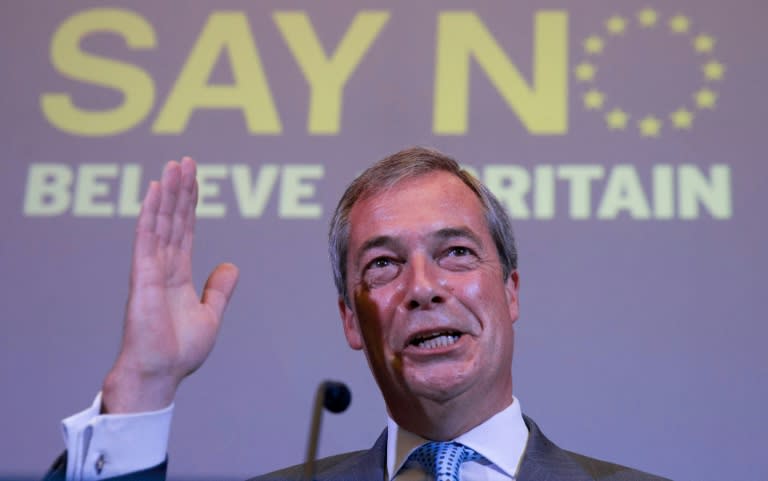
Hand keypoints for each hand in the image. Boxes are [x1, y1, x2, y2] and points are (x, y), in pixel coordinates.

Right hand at [102, 158, 238, 412]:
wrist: (161, 373)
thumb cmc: (180, 351)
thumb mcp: (211, 314)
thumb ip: (219, 289)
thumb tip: (232, 266)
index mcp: (178, 275)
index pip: (186, 231)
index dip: (190, 204)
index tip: (194, 180)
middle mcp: (163, 266)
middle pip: (173, 220)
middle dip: (180, 190)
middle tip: (185, 160)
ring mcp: (151, 269)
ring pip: (160, 222)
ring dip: (167, 193)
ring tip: (173, 165)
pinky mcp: (143, 277)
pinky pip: (146, 238)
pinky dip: (150, 213)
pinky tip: (155, 190)